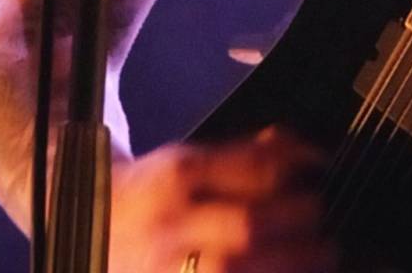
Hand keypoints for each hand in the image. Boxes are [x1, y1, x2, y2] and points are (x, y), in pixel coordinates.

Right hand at [108, 128, 335, 272]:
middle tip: (323, 219)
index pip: (250, 169)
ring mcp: (166, 269)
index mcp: (177, 176)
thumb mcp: (188, 161)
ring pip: (235, 270)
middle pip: (248, 226)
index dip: (296, 165)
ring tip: (322, 255)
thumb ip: (244, 155)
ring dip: (291, 264)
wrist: (88, 231)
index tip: (321, 165)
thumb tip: (301, 150)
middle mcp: (170, 224)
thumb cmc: (152, 194)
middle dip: (297, 223)